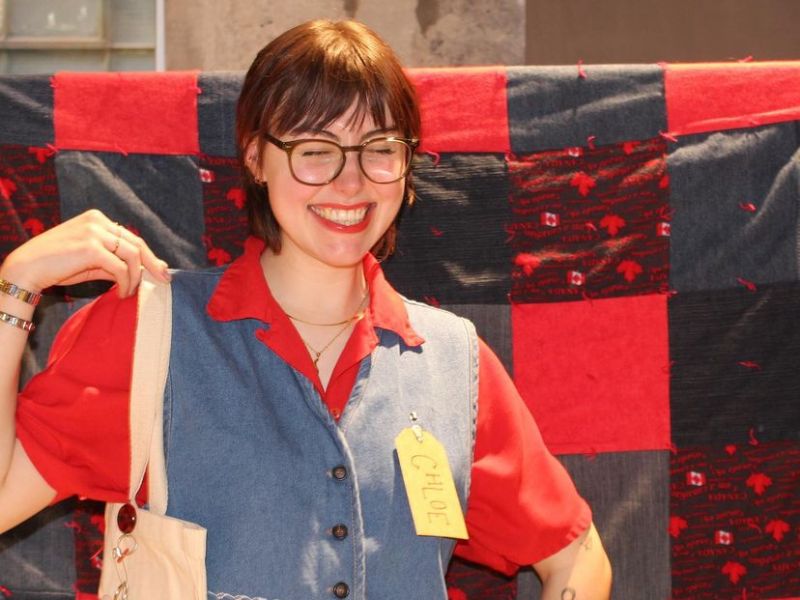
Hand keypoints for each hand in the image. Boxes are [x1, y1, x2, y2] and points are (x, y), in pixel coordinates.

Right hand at [0, 209, 170, 297]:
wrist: (26, 268)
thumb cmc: (57, 265)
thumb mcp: (91, 261)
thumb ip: (114, 262)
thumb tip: (141, 272)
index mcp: (97, 219)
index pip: (130, 237)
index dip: (148, 255)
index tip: (160, 269)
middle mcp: (98, 221)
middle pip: (136, 243)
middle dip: (152, 263)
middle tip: (163, 279)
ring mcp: (94, 232)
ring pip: (131, 255)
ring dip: (135, 277)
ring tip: (130, 292)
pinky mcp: (91, 247)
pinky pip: (119, 267)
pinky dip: (125, 282)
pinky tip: (122, 292)